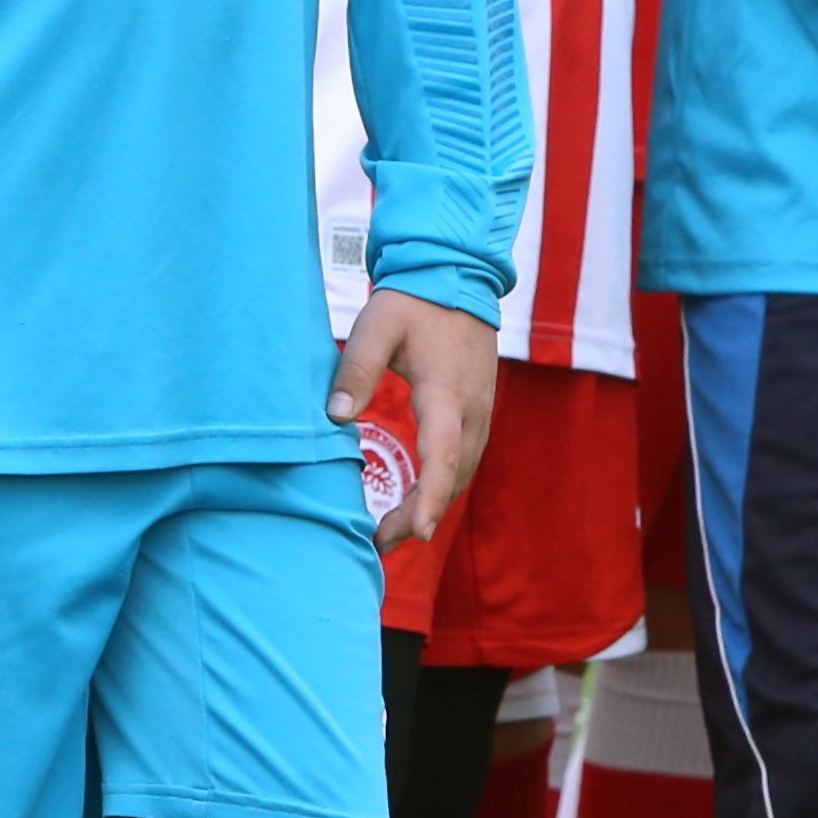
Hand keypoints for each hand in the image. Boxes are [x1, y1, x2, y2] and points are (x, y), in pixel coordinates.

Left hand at [332, 288, 498, 543]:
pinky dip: (444, 483)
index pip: (442, 455)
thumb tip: (336, 419)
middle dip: (422, 514)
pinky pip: (465, 457)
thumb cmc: (412, 302)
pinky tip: (420, 495)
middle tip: (380, 541)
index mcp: (446, 392)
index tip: (417, 532)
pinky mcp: (479, 409)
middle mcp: (472, 409)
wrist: (456, 276)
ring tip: (394, 529)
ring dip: (434, 502)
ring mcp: (481, 410)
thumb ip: (355, 372)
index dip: (431, 497)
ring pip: (463, 471)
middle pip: (454, 476)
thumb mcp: (376, 328)